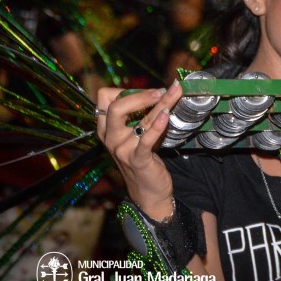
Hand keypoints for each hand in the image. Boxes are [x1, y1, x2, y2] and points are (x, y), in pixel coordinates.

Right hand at [96, 80, 183, 217]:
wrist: (148, 191)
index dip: (126, 90)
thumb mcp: (138, 134)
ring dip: (161, 104)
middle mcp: (110, 137)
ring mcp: (122, 149)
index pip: (104, 98)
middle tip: (161, 90)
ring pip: (139, 119)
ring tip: (175, 93)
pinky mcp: (137, 159)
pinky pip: (146, 138)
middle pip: (115, 106)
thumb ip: (142, 115)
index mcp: (106, 128)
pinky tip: (167, 115)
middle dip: (140, 94)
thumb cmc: (144, 157)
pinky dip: (158, 125)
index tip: (148, 90)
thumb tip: (163, 91)